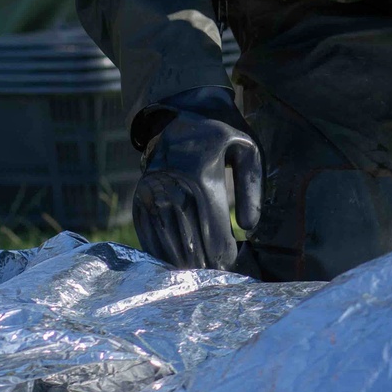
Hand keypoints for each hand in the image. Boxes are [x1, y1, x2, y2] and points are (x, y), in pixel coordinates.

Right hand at [133, 91, 261, 269]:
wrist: (179, 110)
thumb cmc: (221, 132)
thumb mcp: (247, 149)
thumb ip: (252, 188)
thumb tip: (249, 227)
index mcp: (200, 178)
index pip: (213, 230)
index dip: (224, 254)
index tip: (234, 269)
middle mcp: (172, 187)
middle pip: (190, 240)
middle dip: (205, 265)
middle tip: (218, 281)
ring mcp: (151, 192)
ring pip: (167, 240)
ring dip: (182, 264)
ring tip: (198, 280)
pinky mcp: (139, 195)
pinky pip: (147, 231)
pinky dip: (158, 251)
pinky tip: (171, 266)